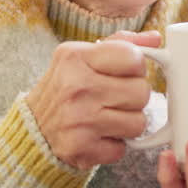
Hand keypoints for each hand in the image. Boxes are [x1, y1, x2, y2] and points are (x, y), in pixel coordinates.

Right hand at [25, 30, 158, 169]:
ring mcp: (77, 119)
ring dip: (127, 123)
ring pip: (138, 122)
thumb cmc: (67, 88)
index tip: (124, 73)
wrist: (32, 130)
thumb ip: (121, 44)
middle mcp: (75, 86)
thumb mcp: (85, 57)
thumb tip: (155, 39)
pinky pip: (122, 148)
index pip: (134, 58)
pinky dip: (114, 145)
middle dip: (133, 97)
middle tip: (113, 99)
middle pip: (142, 92)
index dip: (136, 68)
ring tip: (106, 117)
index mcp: (75, 57)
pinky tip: (97, 136)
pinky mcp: (80, 147)